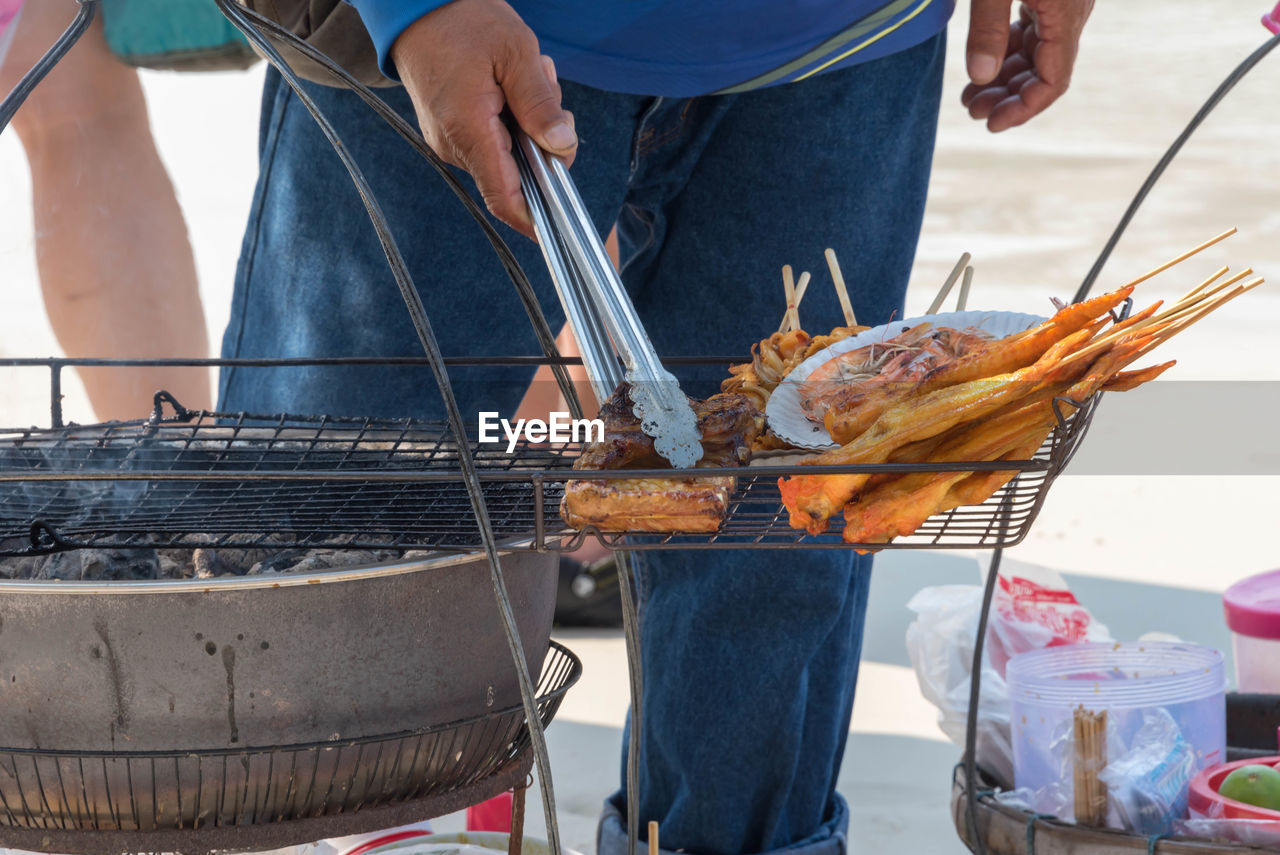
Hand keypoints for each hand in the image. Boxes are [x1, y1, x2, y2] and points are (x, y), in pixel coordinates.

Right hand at [390, 0, 575, 235]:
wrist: (415, 4)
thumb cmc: (463, 20)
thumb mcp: (515, 52)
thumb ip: (540, 103)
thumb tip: (562, 146)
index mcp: (469, 131)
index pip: (505, 198)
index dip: (536, 219)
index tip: (561, 223)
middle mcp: (454, 145)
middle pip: (517, 175)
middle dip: (544, 142)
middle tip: (547, 89)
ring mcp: (449, 140)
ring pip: (509, 155)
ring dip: (530, 124)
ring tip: (525, 76)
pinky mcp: (450, 130)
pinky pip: (493, 140)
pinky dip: (512, 119)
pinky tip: (510, 83)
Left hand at [961, 0, 1093, 131]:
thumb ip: (988, 28)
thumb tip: (980, 76)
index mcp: (1066, 15)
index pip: (1053, 81)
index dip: (1022, 109)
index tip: (991, 124)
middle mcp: (1070, 14)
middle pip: (1043, 72)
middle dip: (1007, 97)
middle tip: (972, 109)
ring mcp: (1061, 5)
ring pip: (1035, 55)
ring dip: (1004, 77)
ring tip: (971, 92)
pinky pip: (1031, 33)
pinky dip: (1006, 51)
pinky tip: (983, 61)